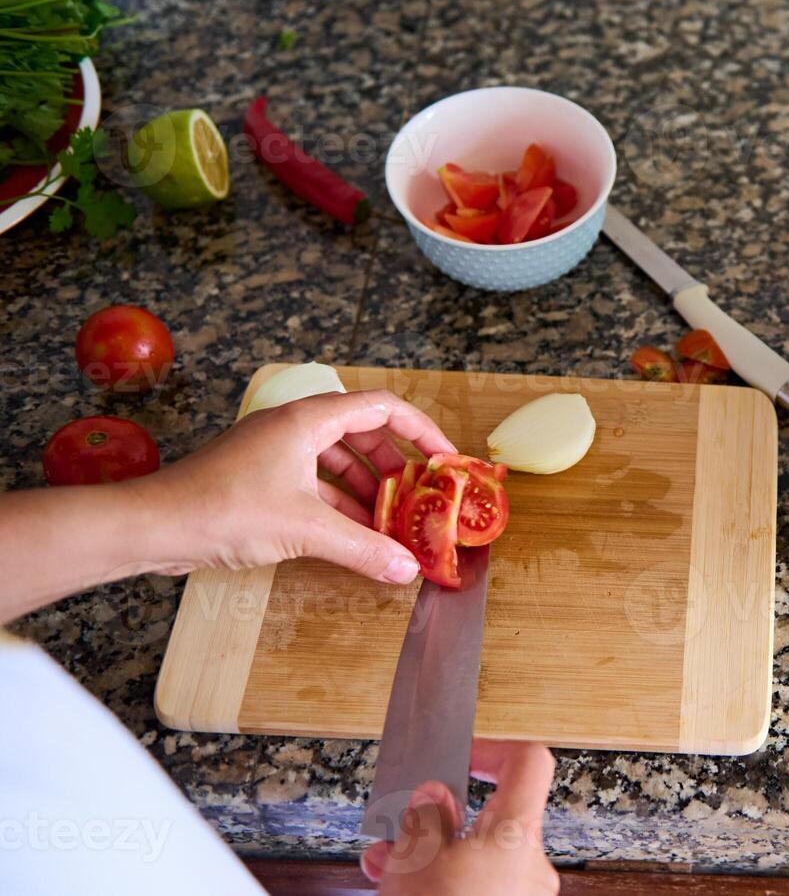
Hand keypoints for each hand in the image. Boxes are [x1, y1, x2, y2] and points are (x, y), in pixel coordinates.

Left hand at [144, 389, 456, 582]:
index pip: (382, 408)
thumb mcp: (305, 529)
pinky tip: (355, 535)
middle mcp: (293, 427)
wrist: (153, 526)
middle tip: (422, 496)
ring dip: (367, 490)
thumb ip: (363, 548)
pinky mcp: (260, 478)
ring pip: (337, 461)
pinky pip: (314, 483)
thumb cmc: (223, 510)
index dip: (420, 430)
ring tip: (394, 522)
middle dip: (396, 466)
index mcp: (308, 420)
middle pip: (362, 434)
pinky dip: (339, 505)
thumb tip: (407, 569)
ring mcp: (274, 452)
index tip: (444, 459)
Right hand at [361, 741, 558, 894]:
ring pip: (476, 857)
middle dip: (440, 815)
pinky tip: (396, 887)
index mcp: (517, 836)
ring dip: (429, 852)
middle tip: (402, 820)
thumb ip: (426, 815)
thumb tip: (434, 795)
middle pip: (492, 816)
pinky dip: (440, 882)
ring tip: (384, 864)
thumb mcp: (415, 858)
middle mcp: (529, 867)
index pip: (528, 764)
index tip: (457, 757)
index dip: (490, 751)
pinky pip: (476, 888)